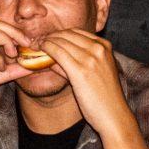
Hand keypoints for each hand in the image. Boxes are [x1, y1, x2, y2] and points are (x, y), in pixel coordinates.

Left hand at [37, 29, 146, 148]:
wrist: (114, 116)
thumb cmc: (104, 98)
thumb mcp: (94, 74)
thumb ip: (75, 63)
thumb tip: (52, 58)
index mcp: (105, 46)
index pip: (76, 32)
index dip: (58, 34)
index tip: (46, 39)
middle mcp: (99, 48)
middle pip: (67, 34)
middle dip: (49, 36)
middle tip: (36, 42)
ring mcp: (91, 58)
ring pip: (60, 41)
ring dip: (45, 42)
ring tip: (35, 47)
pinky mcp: (80, 70)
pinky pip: (58, 53)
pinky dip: (46, 50)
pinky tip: (39, 54)